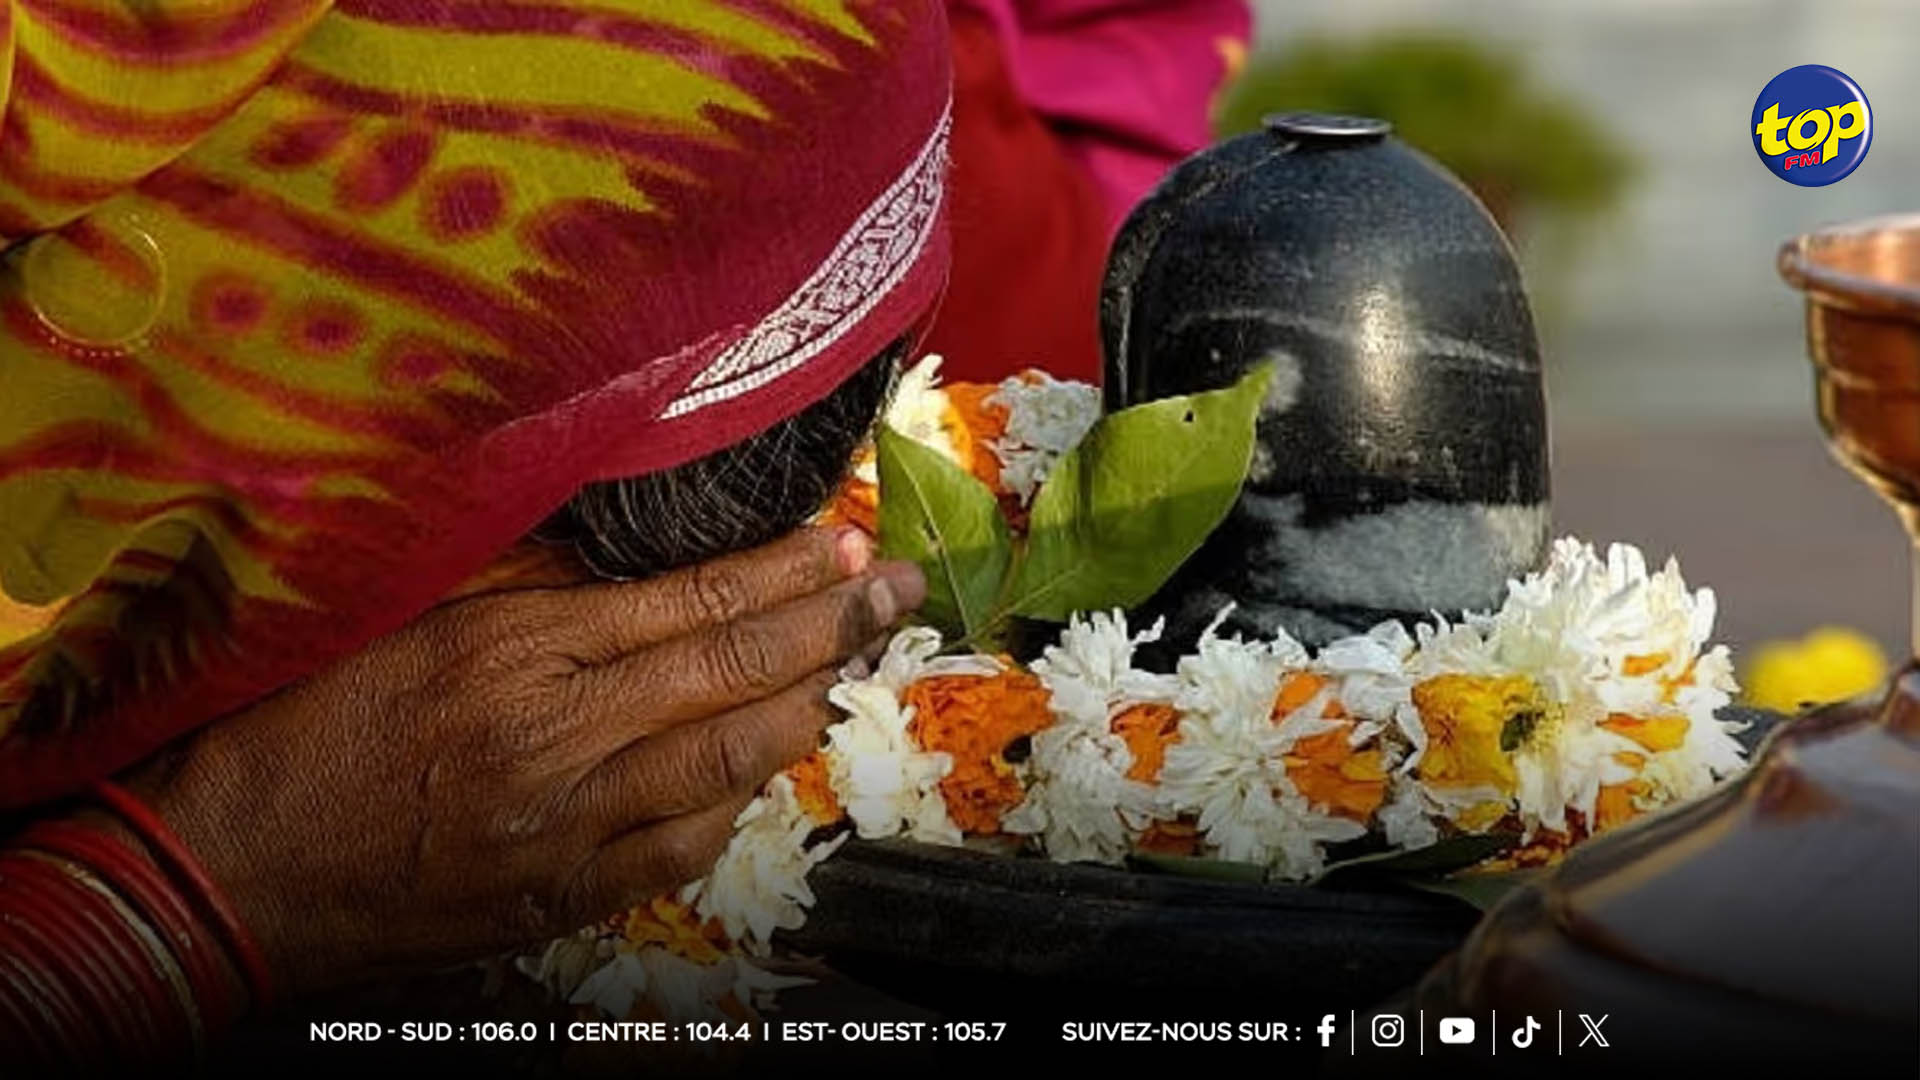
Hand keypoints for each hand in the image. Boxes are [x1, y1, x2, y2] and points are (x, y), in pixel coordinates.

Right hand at [119, 527, 923, 995]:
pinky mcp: (562, 899)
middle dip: (830, 625)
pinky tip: (762, 766)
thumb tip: (629, 541)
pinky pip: (682, 852)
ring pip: (725, 761)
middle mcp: (556, 736)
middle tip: (897, 589)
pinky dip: (735, 802)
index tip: (842, 539)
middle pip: (729, 672)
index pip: (690, 600)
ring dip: (804, 709)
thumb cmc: (304, 727)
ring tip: (854, 666)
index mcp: (514, 650)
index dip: (781, 569)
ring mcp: (567, 829)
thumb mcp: (402, 616)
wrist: (233, 872)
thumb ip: (520, 575)